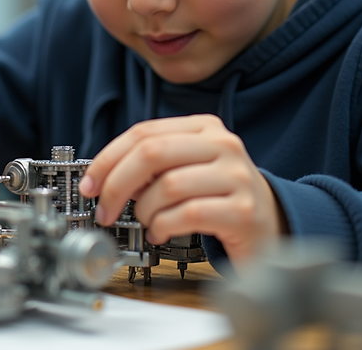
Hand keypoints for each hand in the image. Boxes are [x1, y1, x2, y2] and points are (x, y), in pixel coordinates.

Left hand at [79, 114, 286, 262]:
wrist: (272, 225)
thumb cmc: (220, 197)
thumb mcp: (186, 169)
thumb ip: (152, 166)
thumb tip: (106, 178)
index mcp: (205, 127)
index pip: (144, 133)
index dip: (108, 159)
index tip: (90, 184)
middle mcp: (224, 145)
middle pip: (152, 154)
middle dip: (117, 185)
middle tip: (105, 209)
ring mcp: (237, 176)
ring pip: (167, 186)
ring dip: (145, 211)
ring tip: (147, 222)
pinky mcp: (243, 211)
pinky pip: (187, 214)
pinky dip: (163, 227)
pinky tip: (161, 233)